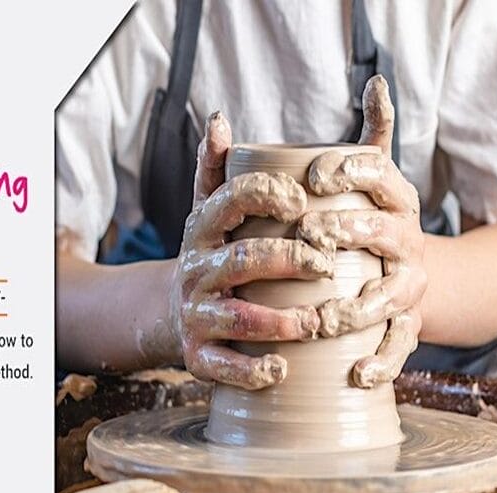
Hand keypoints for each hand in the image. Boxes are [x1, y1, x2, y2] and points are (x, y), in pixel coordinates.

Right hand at [172, 112, 330, 389]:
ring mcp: (195, 314)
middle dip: (287, 260)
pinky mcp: (197, 356)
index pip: (230, 201)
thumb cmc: (212, 257)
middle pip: (243, 260)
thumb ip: (217, 169)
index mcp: (202, 229)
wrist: (171, 316)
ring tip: (317, 323)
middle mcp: (196, 270)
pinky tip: (282, 370)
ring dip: (279, 322)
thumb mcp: (209, 212)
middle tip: (325, 264)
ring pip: (237, 317)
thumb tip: (218, 118)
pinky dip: (252, 370)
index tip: (305, 200)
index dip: (267, 196)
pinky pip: (223, 366)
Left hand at [298, 75, 426, 387]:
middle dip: (349, 232)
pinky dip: (381, 362)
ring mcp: (408, 286)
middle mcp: (405, 240)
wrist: (402, 275)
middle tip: (310, 235)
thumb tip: (377, 81)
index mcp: (392, 200)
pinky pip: (399, 346)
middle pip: (386, 232)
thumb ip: (367, 136)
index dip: (349, 170)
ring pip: (393, 296)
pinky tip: (356, 374)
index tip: (311, 174)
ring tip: (323, 318)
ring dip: (358, 307)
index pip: (380, 173)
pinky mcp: (406, 325)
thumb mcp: (366, 180)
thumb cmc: (365, 223)